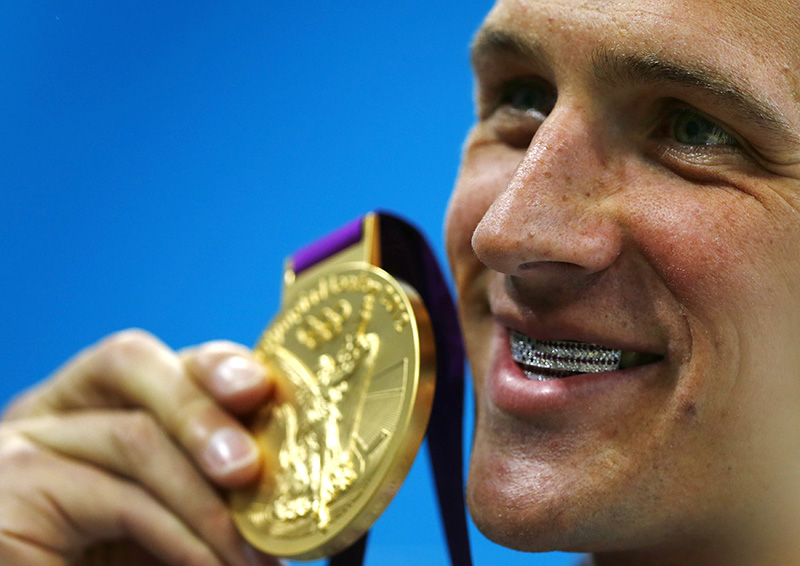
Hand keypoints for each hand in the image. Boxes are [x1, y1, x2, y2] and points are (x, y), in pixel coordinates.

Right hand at [0, 329, 281, 565]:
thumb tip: (285, 474)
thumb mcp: (170, 514)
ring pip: (136, 434)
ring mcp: (25, 441)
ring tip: (256, 553)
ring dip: (209, 500)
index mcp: (96, 403)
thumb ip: (212, 482)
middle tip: (255, 469)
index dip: (213, 362)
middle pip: (135, 364)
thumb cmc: (115, 563)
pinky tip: (212, 565)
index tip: (263, 388)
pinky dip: (182, 536)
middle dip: (208, 413)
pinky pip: (120, 498)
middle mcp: (55, 409)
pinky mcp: (12, 488)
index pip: (157, 356)